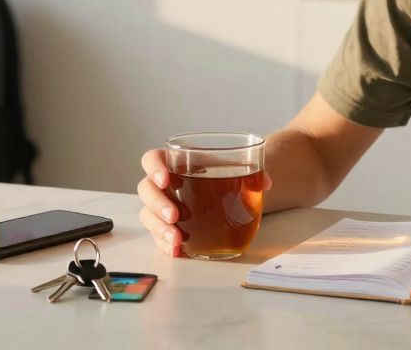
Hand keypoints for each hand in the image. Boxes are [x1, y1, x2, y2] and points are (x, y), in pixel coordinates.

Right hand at [136, 148, 272, 256]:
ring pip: (149, 216)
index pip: (152, 159)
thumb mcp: (238, 168)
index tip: (166, 179)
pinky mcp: (167, 227)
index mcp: (176, 162)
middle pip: (146, 190)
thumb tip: (264, 182)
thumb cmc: (226, 174)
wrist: (232, 192)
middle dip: (157, 204)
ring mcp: (163, 207)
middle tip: (175, 215)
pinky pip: (158, 236)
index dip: (154, 167)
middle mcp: (164, 185)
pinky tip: (177, 251)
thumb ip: (252, 173)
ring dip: (159, 228)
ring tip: (177, 239)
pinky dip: (166, 244)